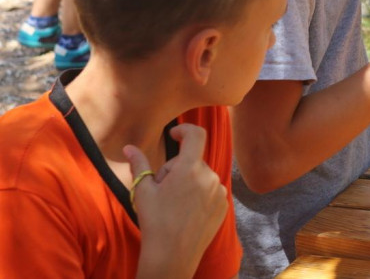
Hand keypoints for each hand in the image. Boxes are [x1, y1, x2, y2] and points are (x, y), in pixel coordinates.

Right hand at [126, 124, 227, 278]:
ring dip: (189, 182)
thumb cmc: (155, 221)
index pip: (196, 135)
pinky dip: (200, 195)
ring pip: (202, 176)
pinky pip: (211, 191)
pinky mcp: (224, 205)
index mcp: (189, 168)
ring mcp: (219, 191)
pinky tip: (187, 212)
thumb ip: (139, 164)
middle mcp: (209, 176)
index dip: (185, 130)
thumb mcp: (143, 191)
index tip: (175, 134)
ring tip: (174, 204)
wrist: (172, 255)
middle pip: (193, 160)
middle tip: (163, 189)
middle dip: (177, 168)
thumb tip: (129, 147)